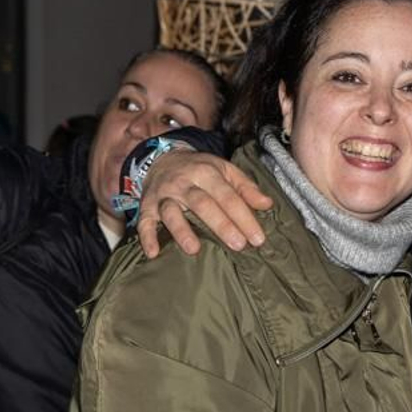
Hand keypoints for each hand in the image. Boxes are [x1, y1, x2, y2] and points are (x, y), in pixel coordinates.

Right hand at [136, 149, 272, 257]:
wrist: (162, 158)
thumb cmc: (200, 170)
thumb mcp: (225, 170)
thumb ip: (246, 187)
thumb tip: (267, 204)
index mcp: (206, 173)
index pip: (228, 196)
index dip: (243, 217)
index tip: (257, 238)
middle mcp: (183, 183)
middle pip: (202, 204)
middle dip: (220, 225)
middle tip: (238, 245)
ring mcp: (164, 195)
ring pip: (171, 212)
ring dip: (181, 231)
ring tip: (194, 250)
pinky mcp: (147, 206)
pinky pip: (144, 221)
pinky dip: (146, 237)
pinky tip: (153, 253)